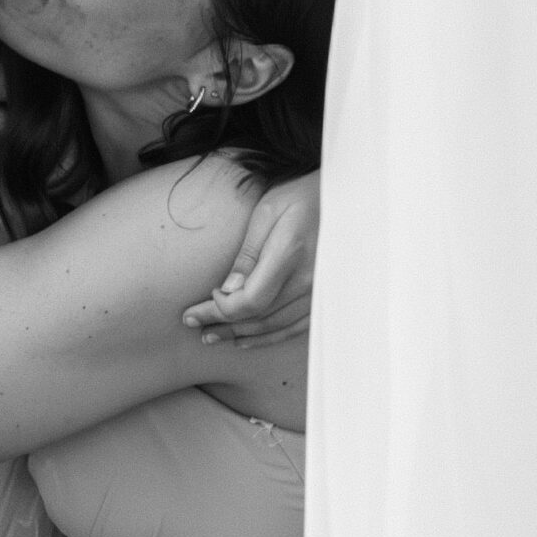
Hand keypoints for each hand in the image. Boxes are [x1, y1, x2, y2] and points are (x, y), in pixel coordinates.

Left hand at [183, 169, 319, 348]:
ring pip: (274, 327)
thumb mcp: (267, 212)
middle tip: (193, 322)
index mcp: (290, 254)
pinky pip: (294, 327)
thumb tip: (228, 289)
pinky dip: (268, 337)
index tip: (206, 297)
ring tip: (212, 335)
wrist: (343, 199)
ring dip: (240, 334)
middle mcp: (308, 280)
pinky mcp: (323, 298)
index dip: (223, 307)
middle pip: (258, 317)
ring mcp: (319, 293)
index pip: (251, 300)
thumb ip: (248, 254)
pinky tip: (246, 339)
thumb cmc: (300, 198)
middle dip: (222, 323)